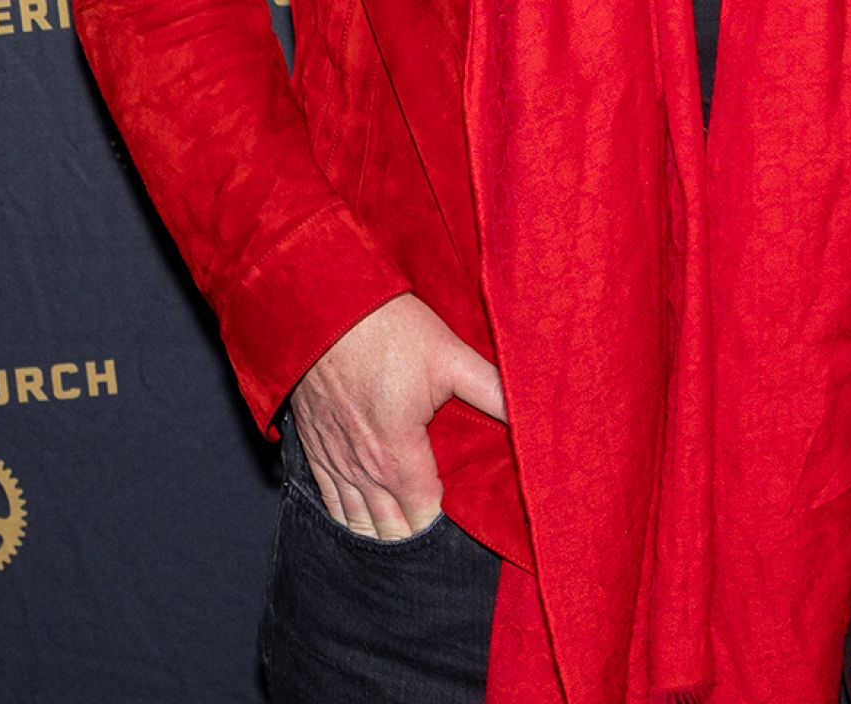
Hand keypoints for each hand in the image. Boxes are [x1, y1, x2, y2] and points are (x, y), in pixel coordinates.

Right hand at [284, 293, 506, 538]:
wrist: (323, 306)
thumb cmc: (387, 330)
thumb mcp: (449, 356)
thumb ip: (492, 391)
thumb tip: (535, 413)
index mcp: (398, 456)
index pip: (427, 518)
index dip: (449, 526)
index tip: (470, 523)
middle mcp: (363, 470)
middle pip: (393, 530)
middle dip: (418, 538)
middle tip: (445, 543)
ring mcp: (334, 461)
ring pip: (358, 523)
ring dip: (383, 535)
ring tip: (408, 544)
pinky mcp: (314, 448)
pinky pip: (329, 501)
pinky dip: (348, 518)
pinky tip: (362, 526)